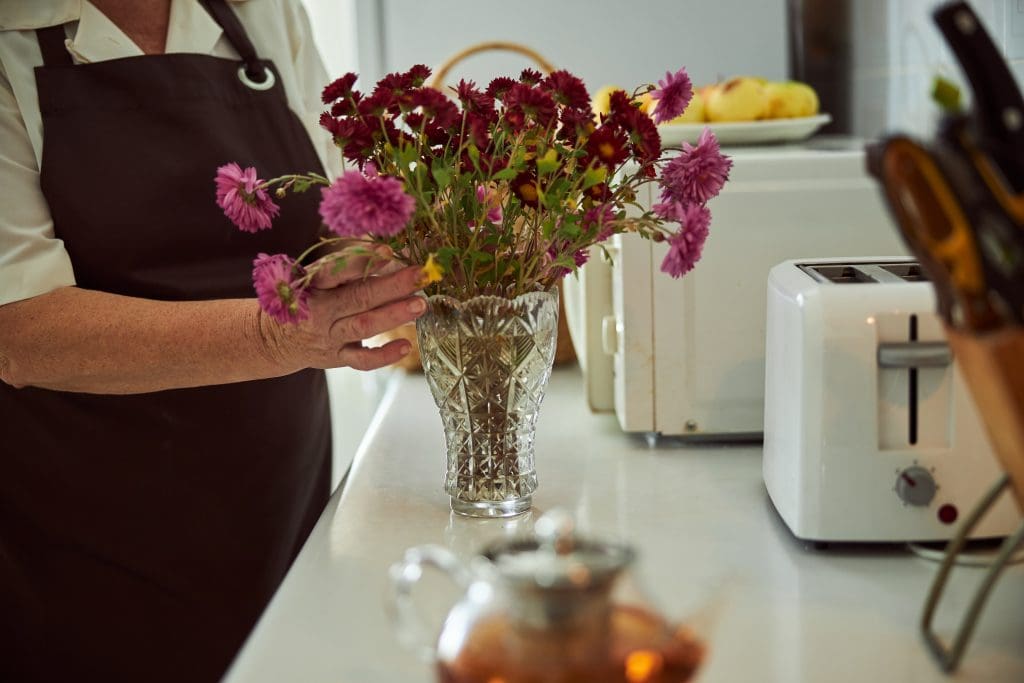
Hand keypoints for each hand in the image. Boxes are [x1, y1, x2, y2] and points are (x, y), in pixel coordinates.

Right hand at [259, 246, 425, 371]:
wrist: (275, 339)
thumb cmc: (305, 300)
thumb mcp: (314, 279)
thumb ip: (347, 269)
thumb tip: (391, 256)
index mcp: (313, 284)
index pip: (335, 271)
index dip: (360, 262)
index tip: (387, 251)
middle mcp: (321, 310)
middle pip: (358, 297)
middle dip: (392, 286)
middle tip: (420, 276)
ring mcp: (329, 336)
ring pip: (363, 326)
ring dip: (394, 315)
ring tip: (420, 304)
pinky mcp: (337, 357)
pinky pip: (362, 360)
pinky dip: (384, 355)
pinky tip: (406, 345)